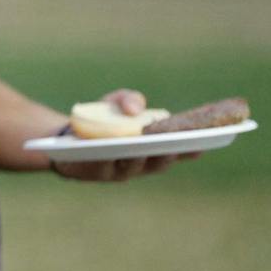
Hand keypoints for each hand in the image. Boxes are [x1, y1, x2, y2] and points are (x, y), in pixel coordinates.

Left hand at [52, 88, 196, 180]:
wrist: (66, 136)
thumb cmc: (101, 119)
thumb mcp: (115, 103)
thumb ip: (129, 98)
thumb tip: (135, 108)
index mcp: (151, 150)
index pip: (176, 152)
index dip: (190, 151)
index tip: (204, 144)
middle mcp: (138, 164)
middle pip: (158, 163)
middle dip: (167, 155)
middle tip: (173, 146)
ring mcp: (117, 171)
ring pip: (132, 166)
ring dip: (138, 158)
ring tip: (143, 147)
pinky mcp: (93, 171)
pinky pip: (102, 165)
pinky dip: (107, 157)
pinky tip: (109, 149)